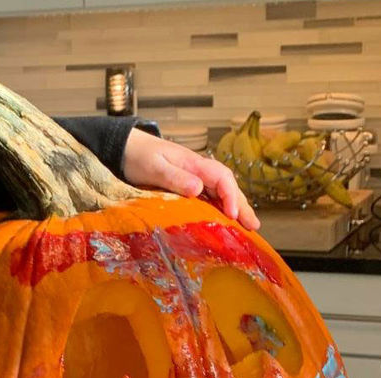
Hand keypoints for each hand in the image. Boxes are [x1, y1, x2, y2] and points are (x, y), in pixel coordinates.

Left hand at [121, 128, 259, 230]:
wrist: (127, 148)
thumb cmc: (139, 156)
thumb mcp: (155, 167)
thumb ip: (175, 177)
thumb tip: (198, 189)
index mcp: (194, 164)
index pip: (222, 178)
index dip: (230, 196)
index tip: (231, 214)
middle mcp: (199, 171)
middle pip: (228, 187)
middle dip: (242, 205)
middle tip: (254, 226)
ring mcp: (195, 178)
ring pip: (221, 193)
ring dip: (235, 208)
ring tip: (248, 227)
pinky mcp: (188, 186)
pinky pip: (210, 198)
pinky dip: (220, 209)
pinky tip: (225, 221)